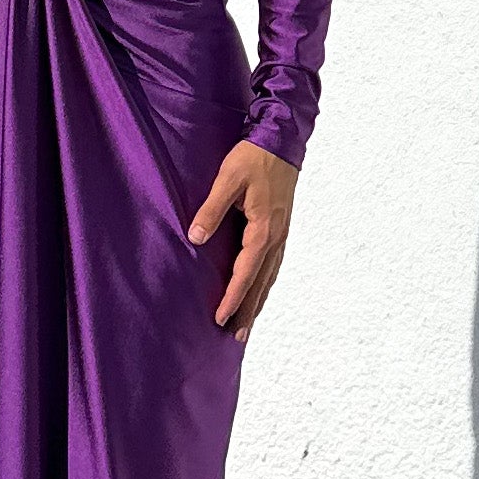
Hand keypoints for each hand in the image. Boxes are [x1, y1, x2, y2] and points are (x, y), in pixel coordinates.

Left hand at [188, 140, 298, 339]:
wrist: (282, 141)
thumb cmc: (254, 158)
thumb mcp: (228, 179)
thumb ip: (211, 209)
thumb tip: (195, 237)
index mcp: (263, 229)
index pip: (245, 273)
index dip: (233, 298)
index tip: (221, 319)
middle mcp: (276, 237)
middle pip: (261, 282)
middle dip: (248, 309)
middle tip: (237, 336)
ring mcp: (282, 233)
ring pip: (270, 276)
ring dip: (258, 300)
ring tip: (248, 322)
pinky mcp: (281, 227)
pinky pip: (274, 264)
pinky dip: (266, 283)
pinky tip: (260, 289)